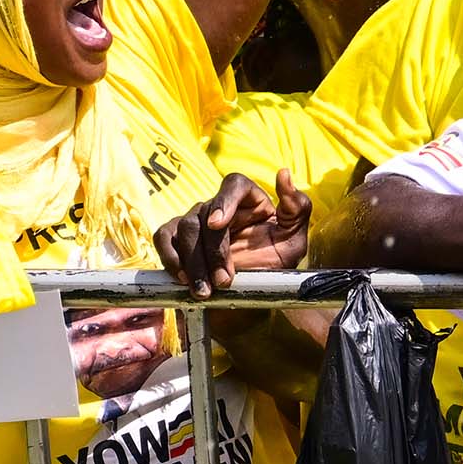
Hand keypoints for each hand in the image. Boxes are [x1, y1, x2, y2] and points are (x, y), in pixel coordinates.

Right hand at [153, 170, 308, 294]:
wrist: (253, 286)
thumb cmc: (275, 258)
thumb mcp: (294, 238)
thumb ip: (297, 207)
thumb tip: (284, 173)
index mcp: (249, 198)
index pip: (234, 185)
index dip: (224, 201)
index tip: (217, 224)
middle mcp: (220, 205)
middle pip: (206, 216)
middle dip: (213, 253)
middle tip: (224, 281)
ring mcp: (197, 219)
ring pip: (186, 229)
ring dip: (194, 262)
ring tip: (205, 290)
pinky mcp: (178, 236)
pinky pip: (165, 238)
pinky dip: (170, 257)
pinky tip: (183, 278)